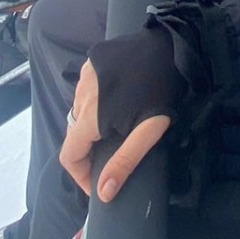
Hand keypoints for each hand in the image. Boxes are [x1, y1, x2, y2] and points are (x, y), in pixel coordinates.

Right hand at [61, 26, 186, 200]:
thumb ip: (124, 161)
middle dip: (90, 152)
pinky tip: (117, 103)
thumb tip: (103, 192)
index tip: (98, 184)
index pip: (69, 156)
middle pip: (74, 135)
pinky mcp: (92, 62)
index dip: (80, 176)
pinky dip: (95, 104)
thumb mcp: (148, 131)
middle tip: (113, 159)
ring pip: (79, 113)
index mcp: (90, 116)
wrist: (170, 46)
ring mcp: (84, 76)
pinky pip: (86, 92)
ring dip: (92, 127)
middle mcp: (80, 95)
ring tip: (118, 131)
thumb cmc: (162, 90)